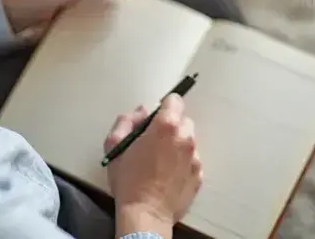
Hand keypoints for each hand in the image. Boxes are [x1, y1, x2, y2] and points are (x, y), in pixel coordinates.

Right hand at [105, 95, 202, 235]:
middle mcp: (185, 137)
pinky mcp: (199, 174)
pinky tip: (168, 175)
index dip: (163, 107)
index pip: (174, 100)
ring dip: (177, 144)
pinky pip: (192, 159)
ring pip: (188, 140)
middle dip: (170, 126)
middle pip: (183, 120)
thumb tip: (141, 111)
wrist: (146, 214)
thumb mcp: (115, 146)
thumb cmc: (128, 180)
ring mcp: (195, 156)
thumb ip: (126, 121)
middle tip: (154, 142)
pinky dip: (183, 162)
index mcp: (166, 126)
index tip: (154, 120)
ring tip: (160, 161)